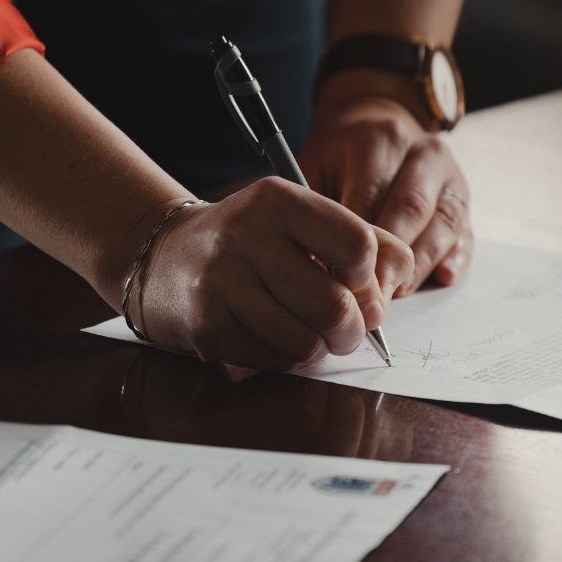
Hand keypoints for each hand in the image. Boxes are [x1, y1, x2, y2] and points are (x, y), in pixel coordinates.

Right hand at [133, 178, 414, 369]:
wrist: (163, 258)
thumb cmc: (249, 241)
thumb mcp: (299, 219)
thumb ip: (360, 238)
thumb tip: (398, 281)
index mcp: (277, 201)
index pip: (357, 245)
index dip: (369, 276)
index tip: (356, 281)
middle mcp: (246, 237)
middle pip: (336, 306)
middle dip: (352, 329)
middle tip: (346, 328)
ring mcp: (223, 285)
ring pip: (307, 343)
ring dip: (319, 347)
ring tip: (308, 331)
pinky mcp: (209, 328)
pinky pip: (275, 361)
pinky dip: (286, 358)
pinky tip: (273, 335)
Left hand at [300, 85, 473, 293]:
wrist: (376, 126)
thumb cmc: (338, 159)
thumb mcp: (315, 167)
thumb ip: (315, 209)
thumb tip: (312, 264)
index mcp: (381, 141)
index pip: (370, 196)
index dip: (355, 243)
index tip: (339, 279)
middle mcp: (423, 154)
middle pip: (412, 210)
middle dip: (390, 259)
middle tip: (370, 298)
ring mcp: (450, 177)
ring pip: (443, 225)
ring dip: (420, 266)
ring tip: (395, 294)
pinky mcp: (464, 200)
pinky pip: (466, 233)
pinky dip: (456, 259)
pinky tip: (442, 278)